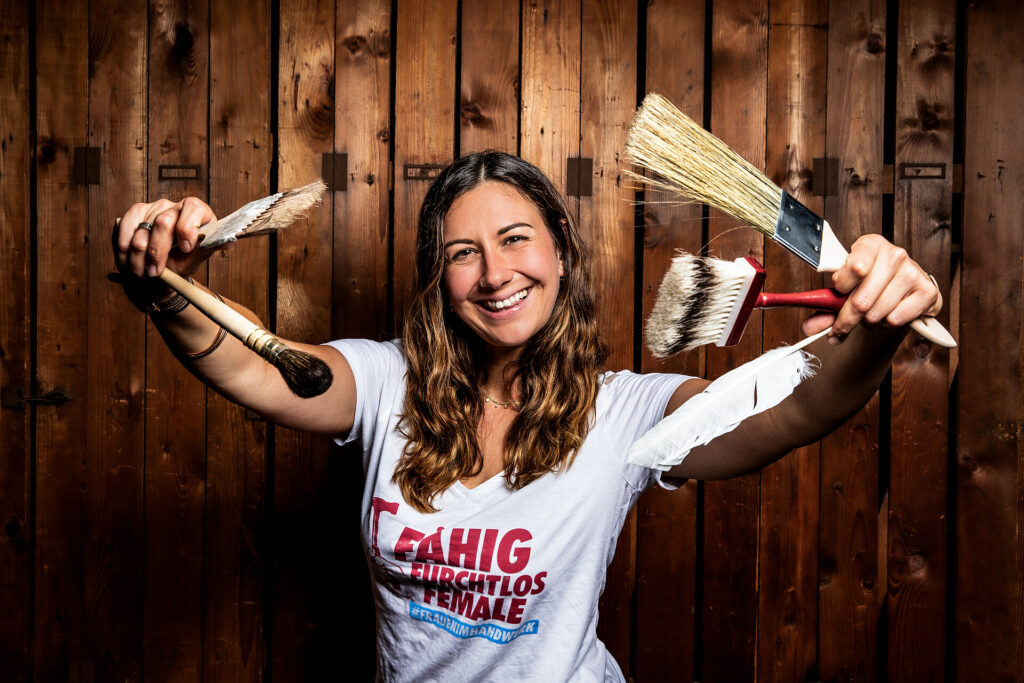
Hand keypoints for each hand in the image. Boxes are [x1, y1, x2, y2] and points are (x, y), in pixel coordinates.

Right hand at [112, 197, 225, 278]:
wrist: (158, 275)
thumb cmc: (181, 265)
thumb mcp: (194, 260)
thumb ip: (206, 248)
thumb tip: (229, 242)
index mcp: (198, 213)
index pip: (194, 208)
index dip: (187, 228)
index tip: (185, 249)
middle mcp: (176, 206)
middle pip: (164, 221)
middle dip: (158, 250)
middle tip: (155, 271)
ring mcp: (155, 207)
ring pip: (142, 226)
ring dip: (138, 253)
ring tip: (141, 271)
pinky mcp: (136, 212)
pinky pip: (126, 224)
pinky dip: (124, 243)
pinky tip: (127, 258)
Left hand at [800, 233, 941, 342]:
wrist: (906, 287)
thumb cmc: (872, 283)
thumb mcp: (847, 287)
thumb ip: (826, 306)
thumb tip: (808, 328)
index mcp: (870, 245)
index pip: (854, 268)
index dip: (842, 286)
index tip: (838, 292)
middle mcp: (894, 255)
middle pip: (862, 300)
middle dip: (846, 320)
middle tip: (840, 328)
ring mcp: (913, 272)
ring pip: (876, 313)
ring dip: (867, 322)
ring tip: (870, 315)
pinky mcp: (926, 291)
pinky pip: (895, 319)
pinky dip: (886, 323)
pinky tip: (888, 313)